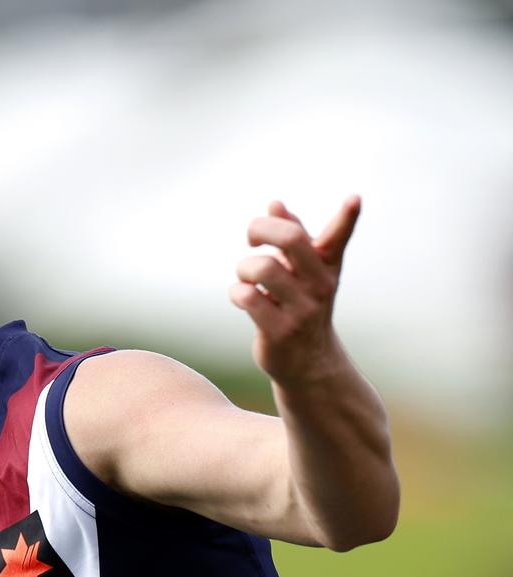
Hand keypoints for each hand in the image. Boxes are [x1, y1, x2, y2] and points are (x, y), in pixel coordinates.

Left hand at [230, 195, 360, 385]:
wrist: (308, 363)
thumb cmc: (300, 304)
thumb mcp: (302, 271)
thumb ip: (292, 235)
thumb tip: (275, 203)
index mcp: (326, 266)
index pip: (338, 237)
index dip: (347, 217)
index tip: (354, 198)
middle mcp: (319, 285)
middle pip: (291, 239)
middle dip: (261, 228)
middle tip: (253, 240)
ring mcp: (301, 309)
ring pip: (262, 268)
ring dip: (244, 268)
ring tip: (246, 278)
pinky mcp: (280, 330)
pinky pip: (247, 297)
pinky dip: (237, 293)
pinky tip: (243, 299)